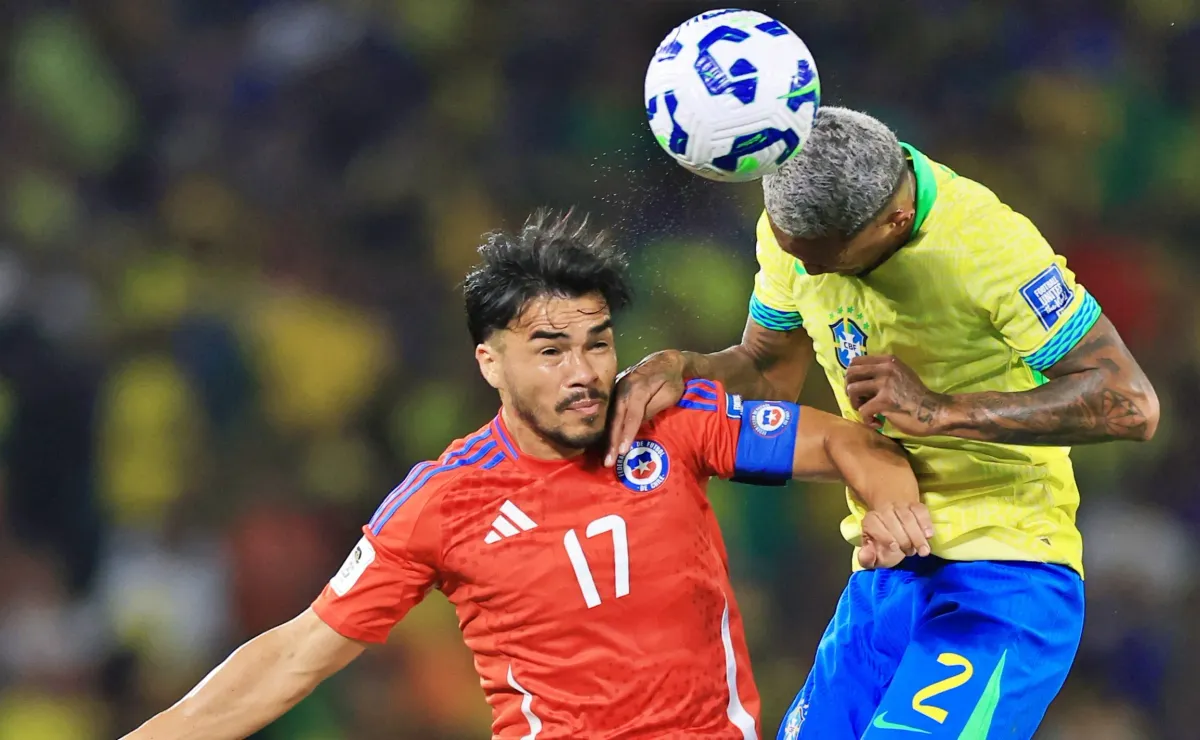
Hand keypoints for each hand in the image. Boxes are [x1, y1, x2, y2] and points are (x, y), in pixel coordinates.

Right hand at [605, 350, 687, 466]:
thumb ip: (652, 409)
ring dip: (606, 437)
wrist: (666, 361)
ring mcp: (616, 388)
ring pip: (609, 416)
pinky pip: (609, 412)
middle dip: (612, 440)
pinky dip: (607, 428)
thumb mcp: (669, 394)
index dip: (626, 434)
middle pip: (615, 418)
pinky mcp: (614, 392)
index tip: (622, 451)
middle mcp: (623, 387)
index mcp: (638, 387)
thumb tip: (636, 426)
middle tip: (608, 461)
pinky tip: (605, 443)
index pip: (631, 415)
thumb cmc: (672, 380)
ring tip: (605, 457)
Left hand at [845, 355, 947, 435]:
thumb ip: (883, 372)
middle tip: (860, 401)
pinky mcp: (885, 401)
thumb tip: (859, 379)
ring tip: (867, 412)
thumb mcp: (901, 374)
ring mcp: (885, 383)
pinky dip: (867, 420)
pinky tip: (876, 422)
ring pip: (852, 390)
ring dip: (856, 404)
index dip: (852, 376)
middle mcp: (885, 368)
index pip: (856, 361)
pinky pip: (862, 410)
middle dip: (850, 390)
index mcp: (888, 361)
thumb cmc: (917, 396)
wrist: (934, 411)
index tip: (859, 388)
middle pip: (850, 374)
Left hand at [856, 502, 934, 568]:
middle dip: (903, 539)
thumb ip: (866, 558)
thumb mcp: (873, 554)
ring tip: (923, 551)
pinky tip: (929, 535)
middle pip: (892, 520)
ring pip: (907, 517)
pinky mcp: (915, 505)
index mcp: (870, 521)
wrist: (896, 526)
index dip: (884, 536)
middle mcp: (883, 510)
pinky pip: (920, 510)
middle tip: (910, 552)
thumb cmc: (884, 545)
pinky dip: (925, 523)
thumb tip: (866, 554)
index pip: (873, 524)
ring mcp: (900, 505)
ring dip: (916, 535)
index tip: (894, 547)